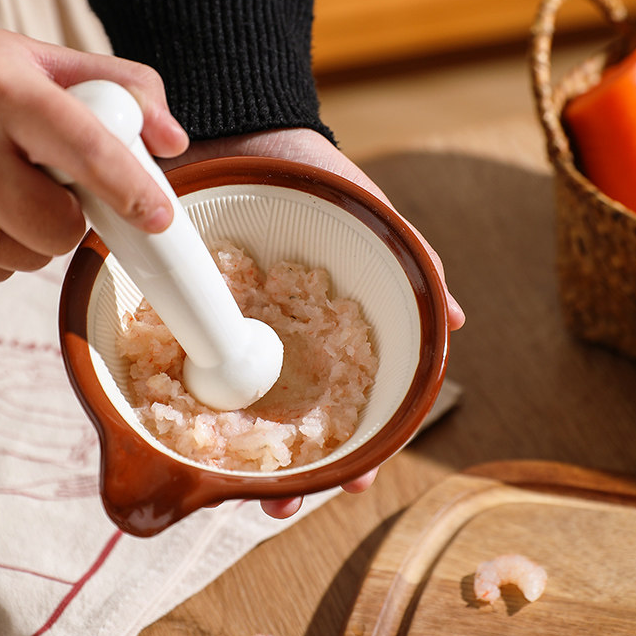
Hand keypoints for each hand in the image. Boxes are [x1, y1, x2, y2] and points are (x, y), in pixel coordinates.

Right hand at [0, 22, 187, 280]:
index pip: (84, 149)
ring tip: (2, 190)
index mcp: (3, 90)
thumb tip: (173, 142)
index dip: (129, 189)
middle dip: (70, 218)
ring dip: (33, 236)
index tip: (159, 217)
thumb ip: (119, 88)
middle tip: (48, 186)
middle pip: (59, 228)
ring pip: (28, 259)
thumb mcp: (41, 60)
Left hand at [160, 128, 464, 517]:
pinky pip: (182, 362)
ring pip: (237, 407)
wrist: (244, 130)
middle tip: (277, 504)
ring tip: (230, 488)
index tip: (350, 486)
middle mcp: (282, 342)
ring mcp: (232, 331)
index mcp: (331, 333)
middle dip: (292, 470)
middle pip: (291, 423)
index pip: (351, 407)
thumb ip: (416, 263)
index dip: (354, 449)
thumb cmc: (317, 179)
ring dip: (237, 454)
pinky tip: (178, 433)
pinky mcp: (187, 312)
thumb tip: (457, 323)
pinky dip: (183, 398)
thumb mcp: (372, 216)